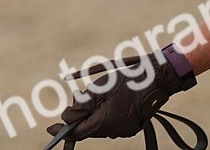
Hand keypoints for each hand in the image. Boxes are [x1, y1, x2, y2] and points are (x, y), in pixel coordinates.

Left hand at [46, 45, 195, 140]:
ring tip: (97, 94)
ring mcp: (126, 129)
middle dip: (80, 116)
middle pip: (89, 128)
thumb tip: (67, 116)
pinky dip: (104, 114)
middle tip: (78, 98)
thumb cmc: (130, 79)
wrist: (160, 77)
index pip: (80, 132)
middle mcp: (117, 130)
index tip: (50, 130)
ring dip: (93, 113)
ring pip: (100, 125)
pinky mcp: (133, 125)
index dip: (64, 131)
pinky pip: (112, 123)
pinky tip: (106, 99)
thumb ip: (82, 103)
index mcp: (107, 121)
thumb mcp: (101, 87)